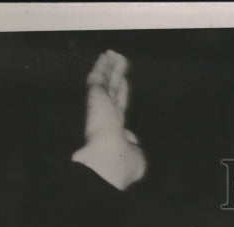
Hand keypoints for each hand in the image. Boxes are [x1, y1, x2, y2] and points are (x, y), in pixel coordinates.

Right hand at [71, 50, 145, 190]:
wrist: (108, 161)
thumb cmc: (124, 164)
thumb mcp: (137, 158)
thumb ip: (135, 147)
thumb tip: (133, 142)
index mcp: (115, 133)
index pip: (119, 110)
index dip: (121, 96)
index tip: (123, 85)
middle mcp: (106, 118)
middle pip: (112, 92)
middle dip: (115, 78)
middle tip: (117, 65)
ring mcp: (100, 107)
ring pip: (106, 82)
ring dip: (110, 68)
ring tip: (114, 54)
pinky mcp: (96, 97)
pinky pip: (99, 77)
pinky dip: (104, 66)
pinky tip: (108, 56)